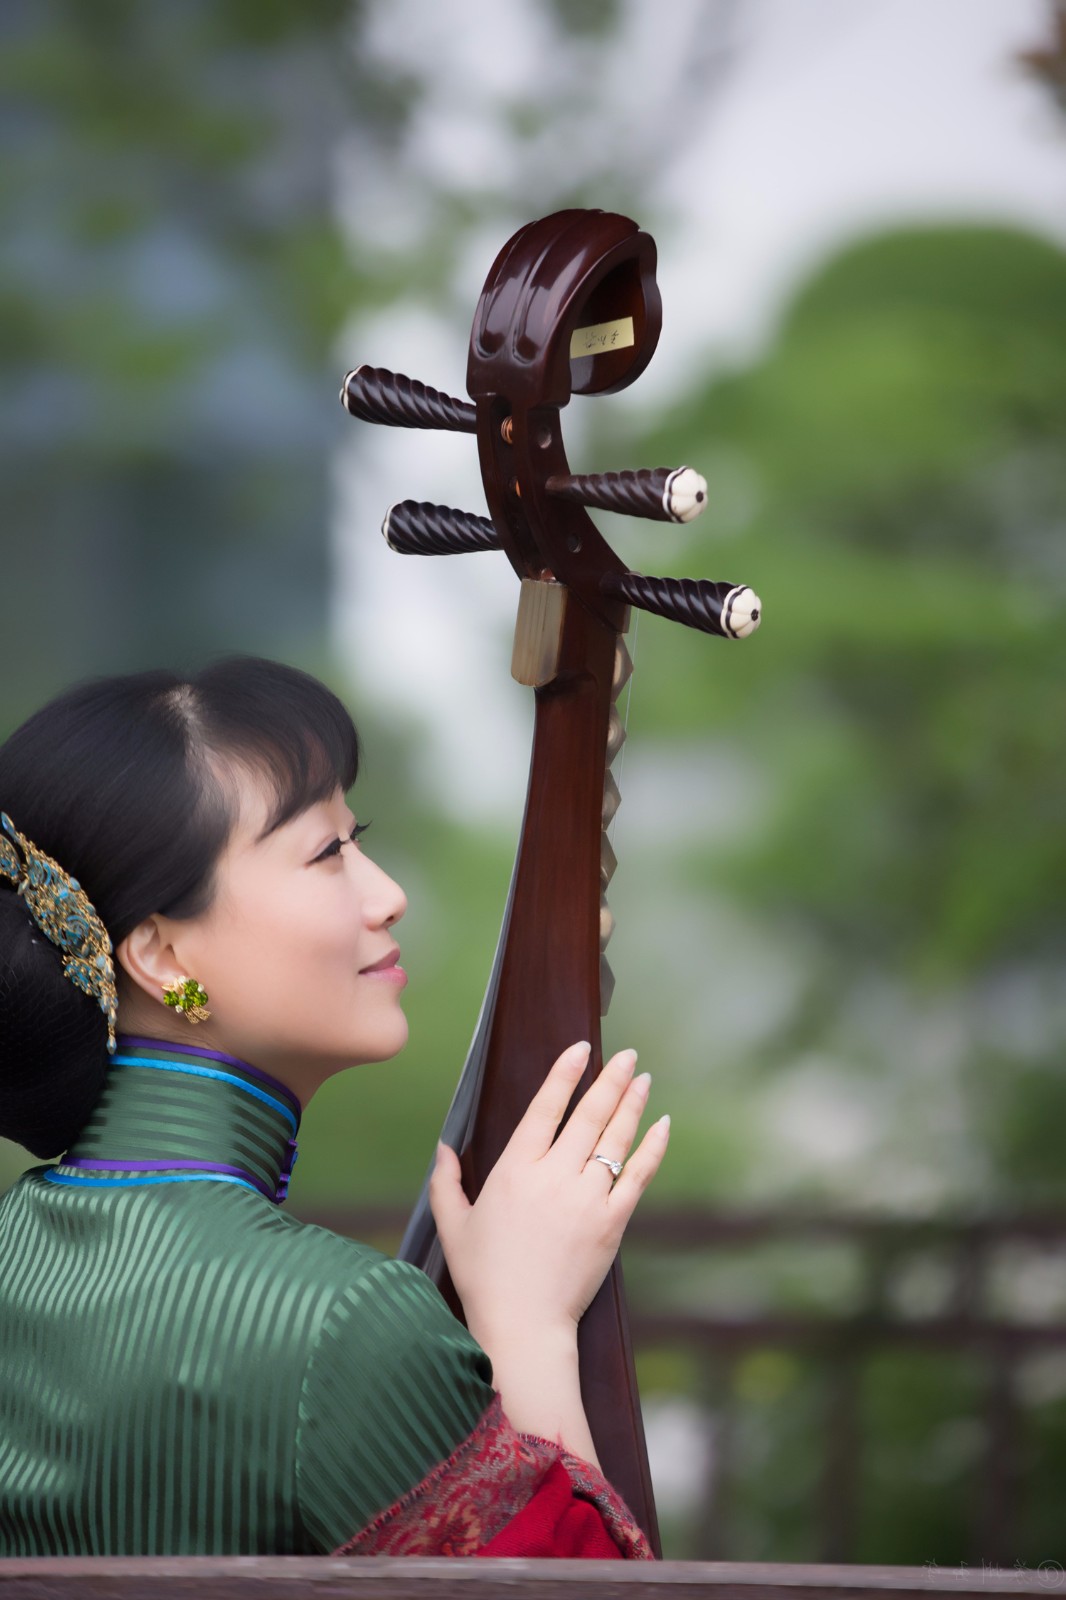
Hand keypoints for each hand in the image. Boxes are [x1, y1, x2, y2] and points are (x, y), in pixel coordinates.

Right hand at [429, 1041, 668, 1352]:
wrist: (523, 1327)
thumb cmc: (484, 1278)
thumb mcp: (453, 1226)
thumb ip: (446, 1183)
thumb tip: (443, 1149)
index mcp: (514, 1171)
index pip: (545, 1108)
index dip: (565, 1075)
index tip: (582, 1049)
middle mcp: (553, 1177)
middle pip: (588, 1116)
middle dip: (610, 1080)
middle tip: (627, 1055)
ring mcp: (587, 1199)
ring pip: (615, 1140)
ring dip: (632, 1104)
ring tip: (643, 1078)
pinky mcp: (612, 1223)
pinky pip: (638, 1176)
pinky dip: (652, 1148)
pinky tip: (661, 1125)